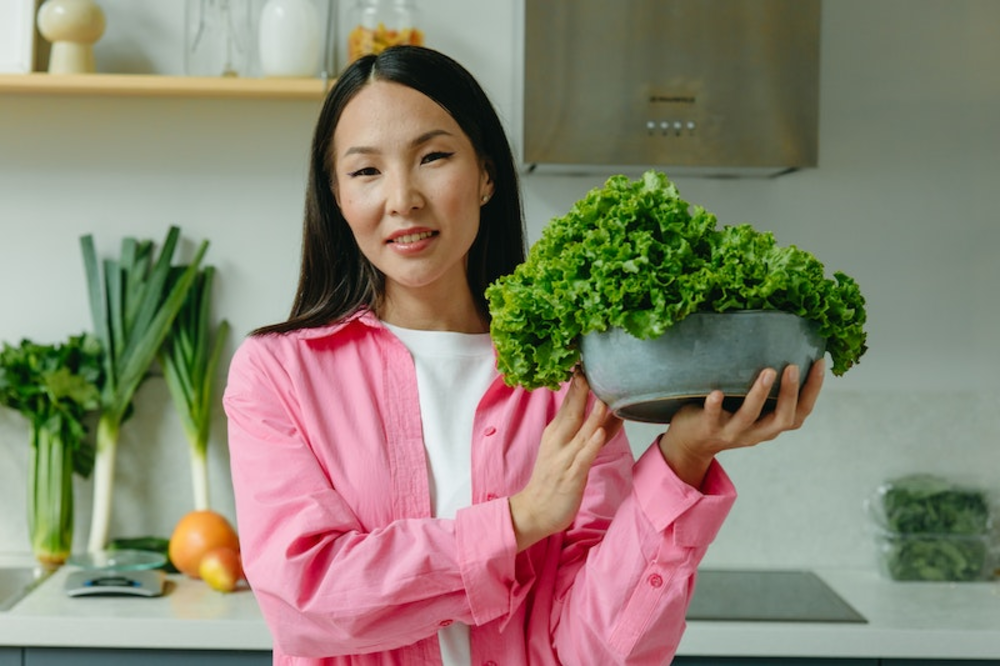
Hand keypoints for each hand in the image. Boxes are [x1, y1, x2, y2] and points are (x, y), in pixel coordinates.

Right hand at [509, 372, 622, 551]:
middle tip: (594, 368)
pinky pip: (583, 458)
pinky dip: (591, 445)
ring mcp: (564, 458)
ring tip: (605, 396)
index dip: (578, 383)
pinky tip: (600, 433)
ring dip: (593, 414)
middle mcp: (558, 441)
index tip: (587, 362)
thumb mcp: (567, 448)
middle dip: (583, 390)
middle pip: (573, 411)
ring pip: (581, 432)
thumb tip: (609, 411)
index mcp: (555, 431)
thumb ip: (587, 429)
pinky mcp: (571, 476)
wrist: (534, 510)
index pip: (568, 402)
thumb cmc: (554, 478)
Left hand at [659, 358, 825, 487]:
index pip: (801, 412)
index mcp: (771, 426)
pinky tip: (716, 392)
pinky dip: (715, 406)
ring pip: (749, 417)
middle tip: (793, 367)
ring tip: (767, 371)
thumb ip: (768, 393)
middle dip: (790, 394)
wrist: (690, 443)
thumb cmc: (726, 415)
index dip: (813, 390)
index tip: (820, 363)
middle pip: (782, 419)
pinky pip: (712, 417)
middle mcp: (756, 432)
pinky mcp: (708, 429)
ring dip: (759, 395)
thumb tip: (784, 350)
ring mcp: (732, 432)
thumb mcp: (752, 409)